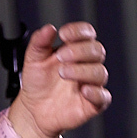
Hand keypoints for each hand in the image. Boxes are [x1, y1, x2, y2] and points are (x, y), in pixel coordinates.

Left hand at [11, 21, 109, 137]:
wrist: (33, 109)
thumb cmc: (37, 82)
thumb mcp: (33, 58)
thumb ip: (39, 41)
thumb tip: (49, 28)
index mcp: (74, 49)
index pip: (87, 33)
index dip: (79, 31)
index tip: (63, 34)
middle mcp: (86, 64)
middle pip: (97, 50)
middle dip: (79, 51)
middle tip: (61, 57)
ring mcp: (90, 83)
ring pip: (100, 72)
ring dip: (82, 70)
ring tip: (63, 73)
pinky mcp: (92, 103)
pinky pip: (103, 97)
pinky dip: (96, 92)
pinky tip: (83, 90)